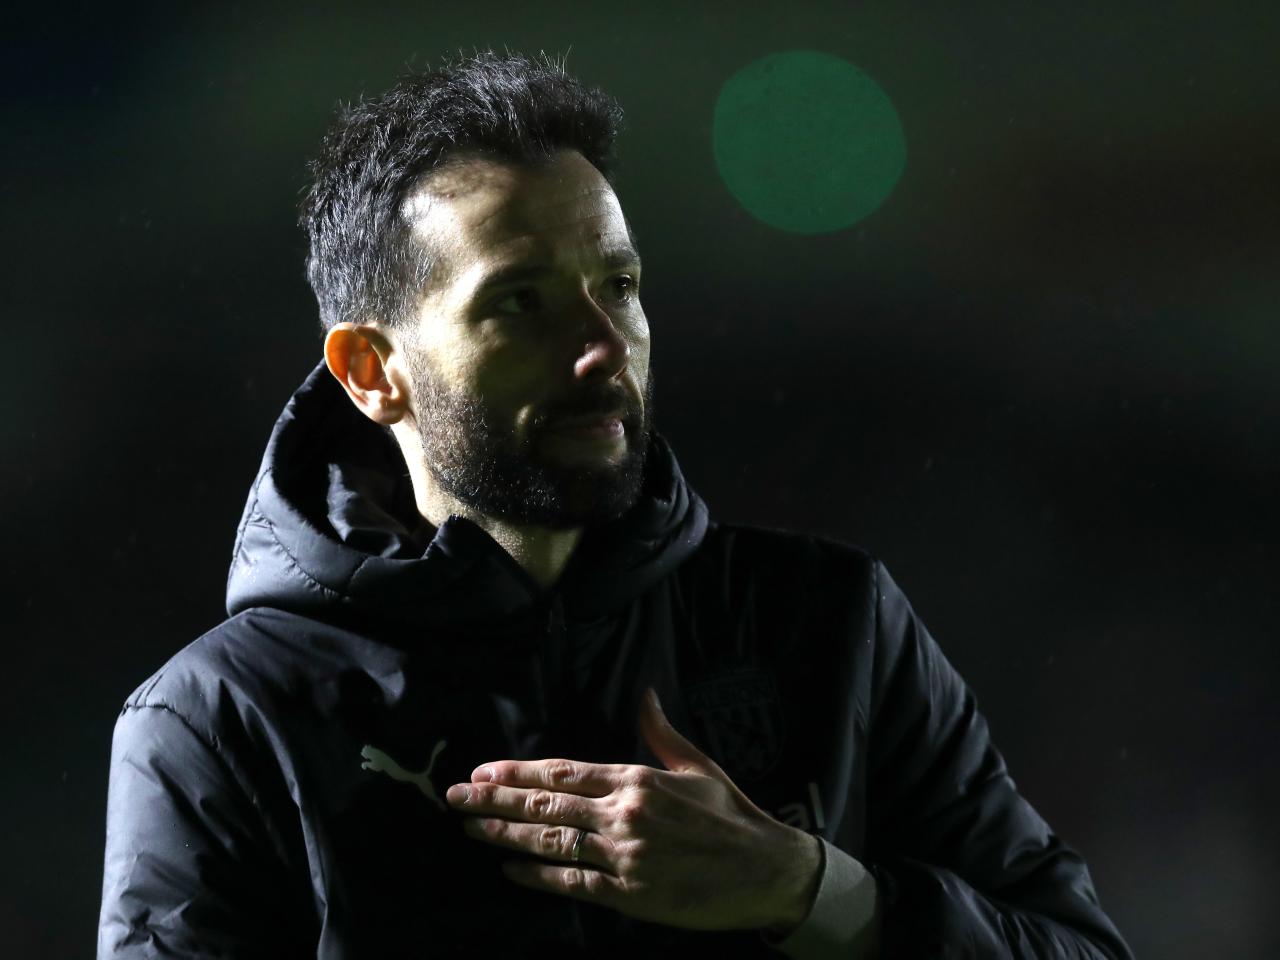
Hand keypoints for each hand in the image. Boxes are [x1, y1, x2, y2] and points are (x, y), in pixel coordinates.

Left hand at [444, 687, 821, 931]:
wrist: (767, 870)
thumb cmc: (734, 815)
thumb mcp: (698, 765)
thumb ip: (661, 733)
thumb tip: (644, 693)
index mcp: (636, 778)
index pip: (563, 772)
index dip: (518, 773)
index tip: (483, 770)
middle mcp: (624, 813)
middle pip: (544, 806)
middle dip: (494, 801)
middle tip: (453, 797)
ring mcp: (624, 856)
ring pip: (550, 843)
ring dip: (504, 836)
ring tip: (469, 829)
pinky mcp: (630, 894)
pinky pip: (572, 883)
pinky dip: (537, 877)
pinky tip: (509, 870)